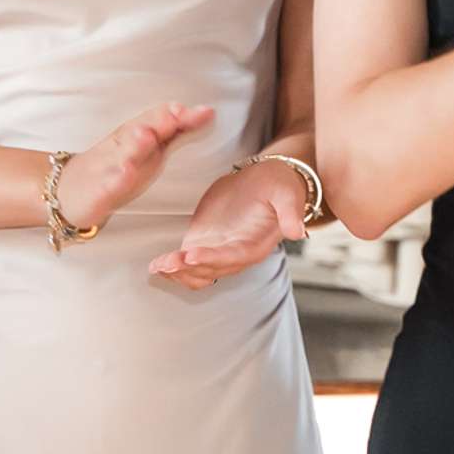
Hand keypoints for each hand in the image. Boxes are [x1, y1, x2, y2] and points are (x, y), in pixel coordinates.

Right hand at [53, 103, 218, 234]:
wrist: (66, 191)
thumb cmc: (113, 168)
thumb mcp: (146, 148)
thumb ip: (173, 130)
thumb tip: (207, 112)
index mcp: (136, 136)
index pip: (159, 120)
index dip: (180, 116)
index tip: (204, 111)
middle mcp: (123, 146)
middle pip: (141, 129)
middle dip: (158, 120)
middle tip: (177, 112)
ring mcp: (108, 166)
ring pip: (123, 153)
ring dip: (135, 143)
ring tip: (147, 135)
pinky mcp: (98, 189)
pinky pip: (108, 182)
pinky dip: (115, 176)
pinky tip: (124, 172)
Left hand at [149, 157, 308, 289]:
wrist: (266, 180)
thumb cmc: (280, 186)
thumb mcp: (287, 193)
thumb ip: (290, 212)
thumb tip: (297, 231)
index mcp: (256, 244)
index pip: (233, 256)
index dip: (212, 259)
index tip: (190, 255)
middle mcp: (236, 254)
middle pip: (211, 269)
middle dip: (187, 268)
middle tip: (166, 262)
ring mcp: (218, 250)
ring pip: (197, 273)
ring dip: (177, 272)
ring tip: (158, 266)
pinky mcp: (205, 241)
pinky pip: (188, 263)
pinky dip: (173, 267)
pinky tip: (156, 266)